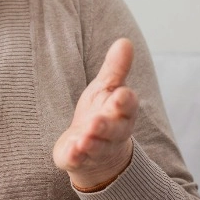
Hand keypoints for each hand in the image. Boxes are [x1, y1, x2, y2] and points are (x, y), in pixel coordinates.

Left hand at [53, 38, 138, 188]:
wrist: (96, 152)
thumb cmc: (103, 112)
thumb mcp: (107, 88)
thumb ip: (116, 68)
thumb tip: (125, 40)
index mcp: (122, 110)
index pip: (127, 105)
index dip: (124, 100)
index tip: (121, 94)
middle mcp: (113, 132)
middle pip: (114, 129)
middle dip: (106, 126)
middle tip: (96, 122)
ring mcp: (97, 148)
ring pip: (97, 146)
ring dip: (91, 142)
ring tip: (84, 138)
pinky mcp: (80, 159)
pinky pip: (79, 159)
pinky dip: (76, 156)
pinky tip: (72, 151)